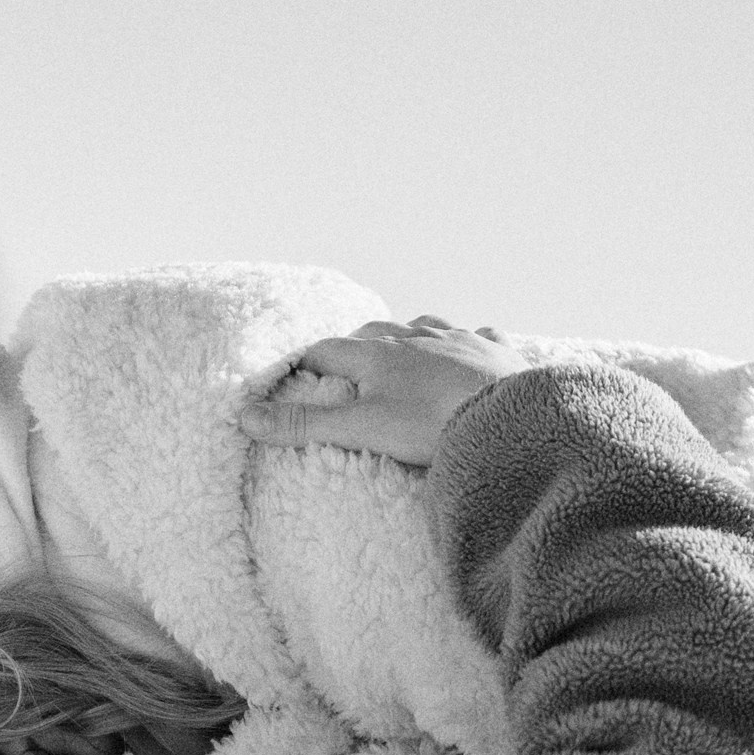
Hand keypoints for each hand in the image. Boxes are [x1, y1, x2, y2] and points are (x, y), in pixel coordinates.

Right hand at [238, 317, 524, 465]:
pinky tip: (470, 345)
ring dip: (408, 335)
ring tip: (402, 348)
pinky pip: (477, 334)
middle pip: (373, 331)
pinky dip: (467, 340)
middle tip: (346, 362)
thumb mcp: (361, 428)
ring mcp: (456, 339)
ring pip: (423, 326)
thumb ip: (305, 424)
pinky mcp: (493, 349)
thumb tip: (246, 417)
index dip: (309, 362)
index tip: (297, 372)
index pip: (328, 350)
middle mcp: (414, 337)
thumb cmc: (431, 424)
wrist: (507, 417)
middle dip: (356, 343)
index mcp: (377, 354)